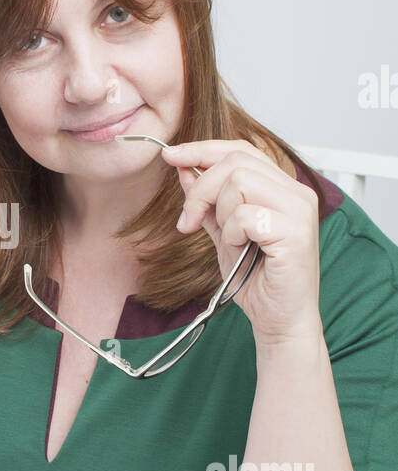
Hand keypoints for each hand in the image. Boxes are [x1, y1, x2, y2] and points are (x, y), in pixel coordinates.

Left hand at [160, 139, 323, 348]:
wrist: (278, 320)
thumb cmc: (257, 280)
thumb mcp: (223, 233)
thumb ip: (207, 202)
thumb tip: (183, 170)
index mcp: (282, 188)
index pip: (240, 150)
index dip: (202, 149)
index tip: (170, 156)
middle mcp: (297, 192)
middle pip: (235, 162)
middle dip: (201, 189)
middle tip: (188, 221)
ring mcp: (300, 210)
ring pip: (239, 183)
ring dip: (220, 214)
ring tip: (230, 241)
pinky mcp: (296, 233)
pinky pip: (245, 215)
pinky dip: (233, 234)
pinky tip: (242, 250)